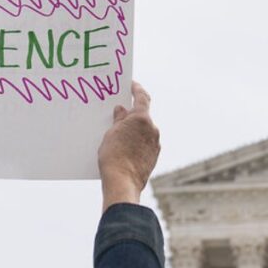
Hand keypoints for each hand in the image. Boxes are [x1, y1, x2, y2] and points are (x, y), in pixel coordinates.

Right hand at [98, 82, 159, 211]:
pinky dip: (136, 142)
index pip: (142, 97)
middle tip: (119, 114)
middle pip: (142, 116)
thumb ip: (119, 120)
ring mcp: (155, 144)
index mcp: (142, 119)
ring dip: (134, 130)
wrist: (122, 182)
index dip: (136, 89)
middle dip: (131, 115)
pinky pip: (145, 144)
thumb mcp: (111, 134)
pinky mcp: (154, 156)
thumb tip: (122, 110)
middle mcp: (153, 129)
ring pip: (144, 131)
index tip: (132, 85)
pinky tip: (125, 148)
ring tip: (118, 135)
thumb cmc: (114, 156)